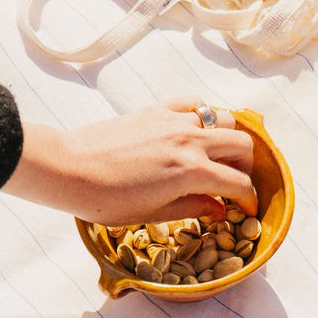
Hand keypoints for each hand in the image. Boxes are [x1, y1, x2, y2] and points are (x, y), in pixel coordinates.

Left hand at [3, 98, 256, 223]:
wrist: (68, 168)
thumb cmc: (106, 199)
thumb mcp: (155, 214)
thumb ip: (193, 207)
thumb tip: (219, 209)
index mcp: (192, 172)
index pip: (239, 183)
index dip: (248, 198)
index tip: (246, 207)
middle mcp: (190, 141)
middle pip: (243, 144)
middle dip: (247, 165)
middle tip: (235, 180)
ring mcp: (174, 121)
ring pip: (223, 118)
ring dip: (229, 137)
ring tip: (218, 155)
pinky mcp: (156, 110)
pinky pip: (193, 104)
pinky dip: (203, 115)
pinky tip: (195, 131)